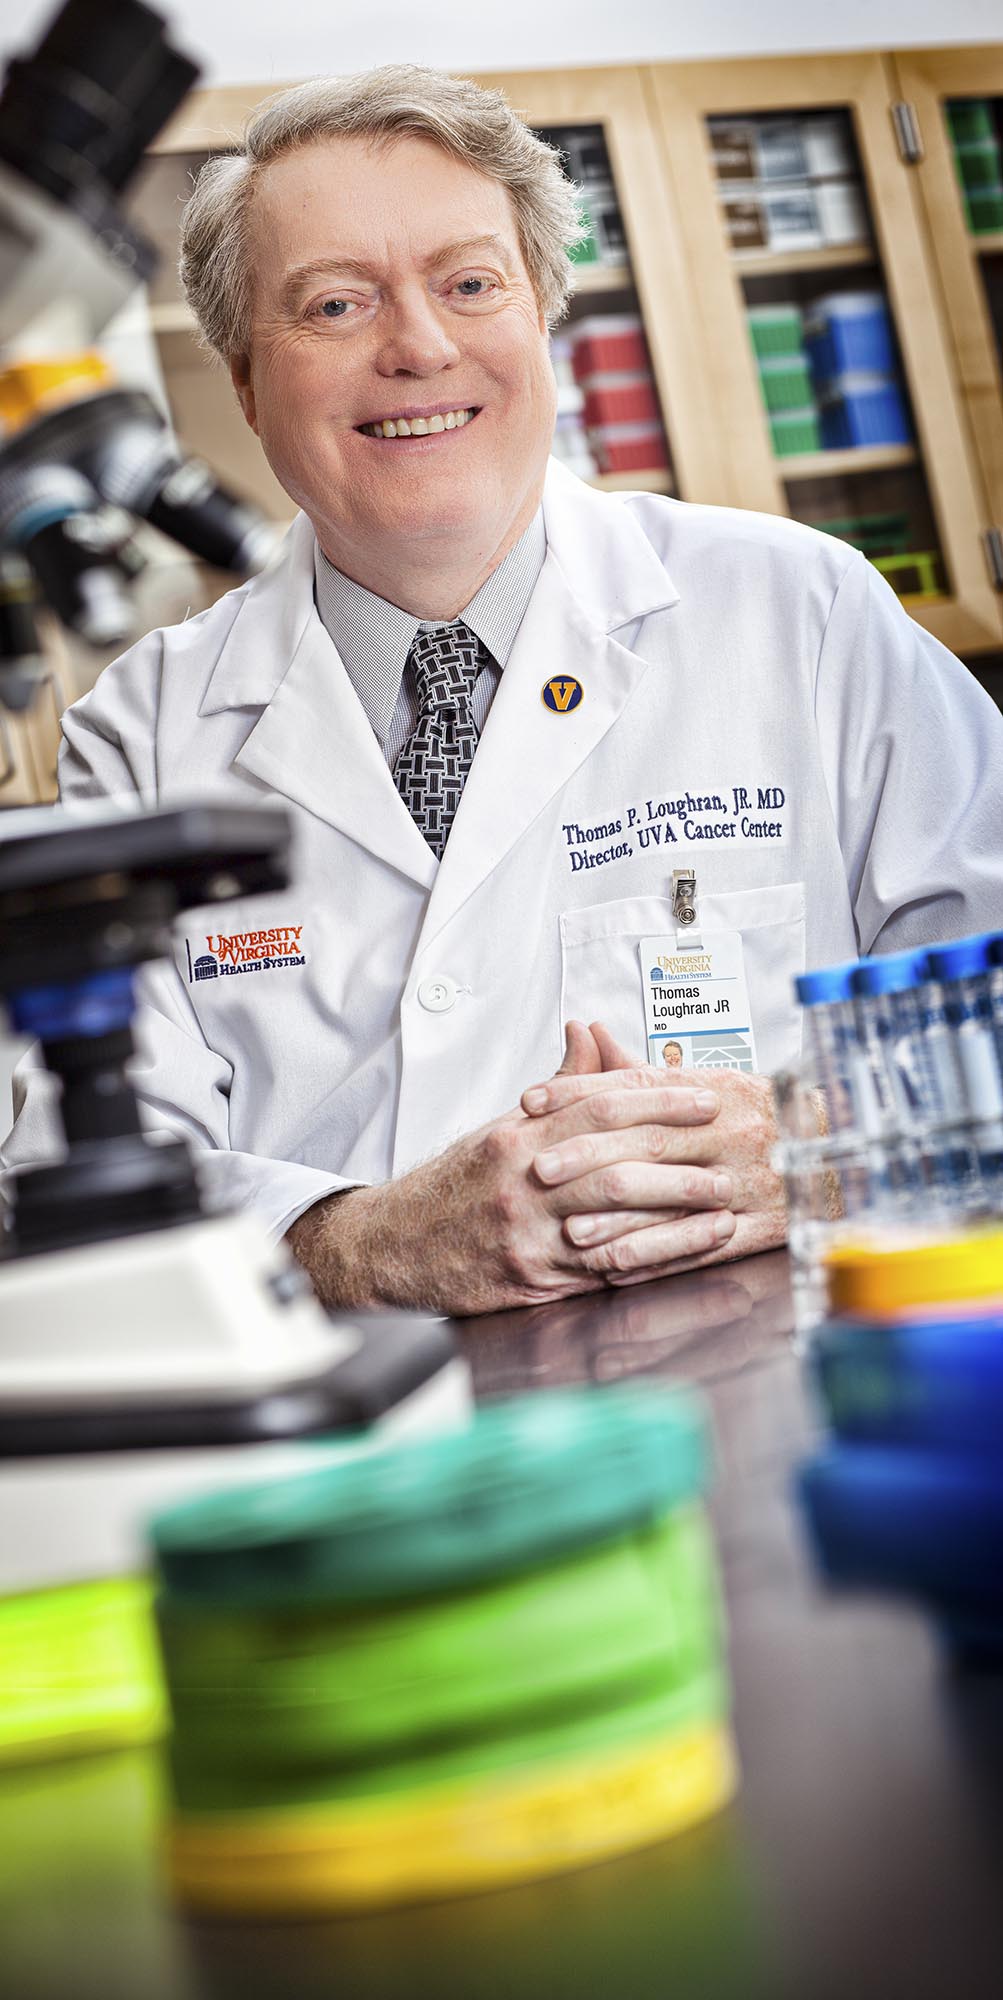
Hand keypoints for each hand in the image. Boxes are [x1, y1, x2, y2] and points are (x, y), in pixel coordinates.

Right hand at [286, 1022, 732, 1315]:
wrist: (394, 1246)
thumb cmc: (455, 1186)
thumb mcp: (499, 1126)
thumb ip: (557, 1086)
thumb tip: (591, 1034)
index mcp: (518, 1136)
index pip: (599, 1106)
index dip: (658, 1100)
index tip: (703, 1097)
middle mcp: (523, 1181)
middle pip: (615, 1162)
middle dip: (680, 1157)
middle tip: (729, 1152)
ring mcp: (529, 1234)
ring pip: (615, 1217)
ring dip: (676, 1212)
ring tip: (724, 1205)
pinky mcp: (534, 1279)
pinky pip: (605, 1269)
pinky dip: (652, 1259)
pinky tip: (688, 1253)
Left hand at [520, 1021, 785, 1286]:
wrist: (837, 1149)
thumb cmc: (759, 1116)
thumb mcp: (703, 1083)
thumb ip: (638, 1069)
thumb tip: (587, 1033)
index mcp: (711, 1091)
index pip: (636, 1088)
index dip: (579, 1094)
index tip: (532, 1102)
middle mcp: (727, 1133)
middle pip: (648, 1141)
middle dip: (588, 1155)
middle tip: (539, 1168)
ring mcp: (744, 1182)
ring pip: (672, 1197)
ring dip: (616, 1217)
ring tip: (568, 1228)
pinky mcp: (757, 1228)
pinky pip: (701, 1245)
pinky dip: (656, 1256)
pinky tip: (617, 1265)